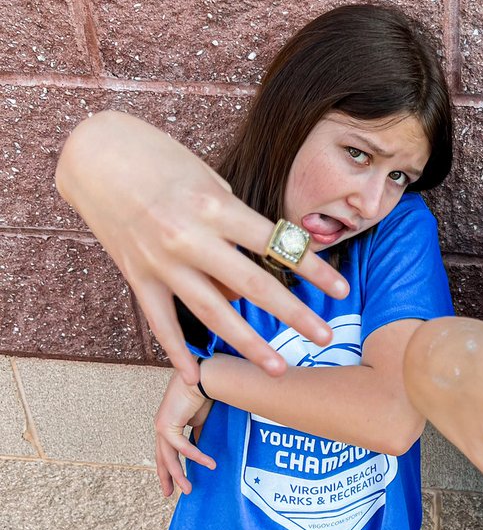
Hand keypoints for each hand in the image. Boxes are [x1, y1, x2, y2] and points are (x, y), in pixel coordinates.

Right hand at [56, 112, 349, 383]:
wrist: (95, 154)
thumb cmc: (158, 156)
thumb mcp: (207, 176)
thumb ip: (233, 218)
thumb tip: (257, 256)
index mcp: (215, 207)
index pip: (275, 244)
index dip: (313, 268)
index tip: (341, 289)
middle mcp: (190, 239)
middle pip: (252, 285)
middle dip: (293, 314)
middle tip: (324, 336)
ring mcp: (161, 263)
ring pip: (212, 314)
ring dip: (248, 344)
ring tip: (278, 368)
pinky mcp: (136, 277)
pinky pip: (161, 323)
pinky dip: (177, 352)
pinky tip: (195, 376)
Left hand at [154, 374, 216, 495]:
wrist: (204, 378)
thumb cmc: (204, 395)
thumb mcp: (201, 421)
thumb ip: (197, 436)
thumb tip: (200, 453)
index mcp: (168, 425)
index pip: (166, 451)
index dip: (168, 468)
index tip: (174, 483)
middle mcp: (162, 426)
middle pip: (162, 458)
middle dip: (166, 477)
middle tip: (169, 494)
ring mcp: (162, 426)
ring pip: (168, 457)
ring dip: (178, 474)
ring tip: (188, 488)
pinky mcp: (167, 425)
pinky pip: (181, 446)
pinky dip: (195, 456)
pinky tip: (208, 464)